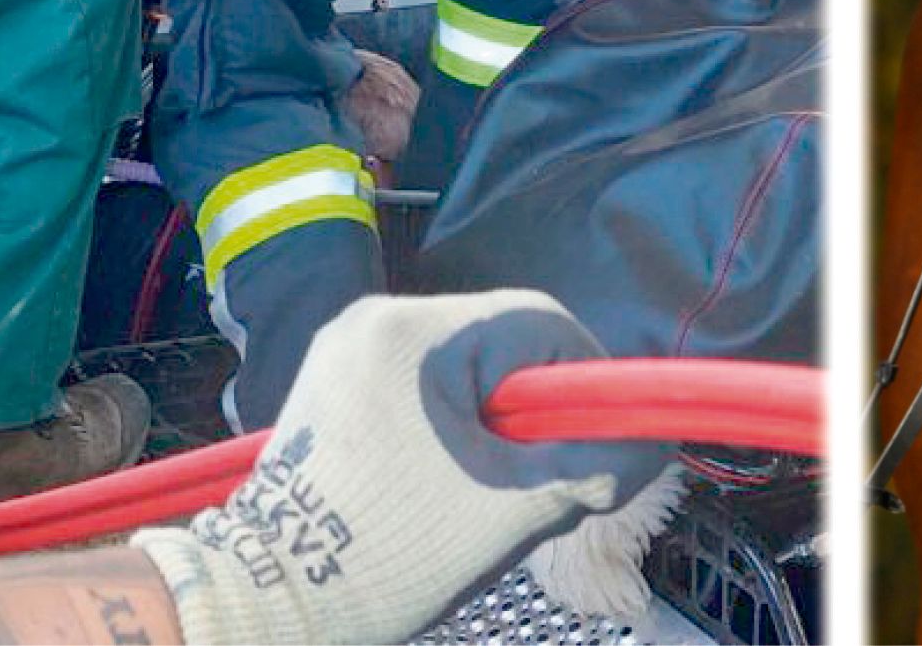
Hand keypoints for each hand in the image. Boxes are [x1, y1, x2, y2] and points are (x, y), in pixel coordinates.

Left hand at [136, 292, 662, 643]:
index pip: (539, 322)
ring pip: (461, 366)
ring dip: (492, 419)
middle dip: (536, 407)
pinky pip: (417, 386)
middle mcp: (373, 320)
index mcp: (413, 335)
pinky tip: (445, 481)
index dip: (588, 376)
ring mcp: (344, 350)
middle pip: (499, 341)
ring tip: (489, 489)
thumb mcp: (512, 513)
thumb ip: (595, 467)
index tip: (605, 436)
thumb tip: (652, 446)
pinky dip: (449, 425)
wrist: (270, 600)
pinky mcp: (329, 384)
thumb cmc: (386, 554)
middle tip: (546, 477)